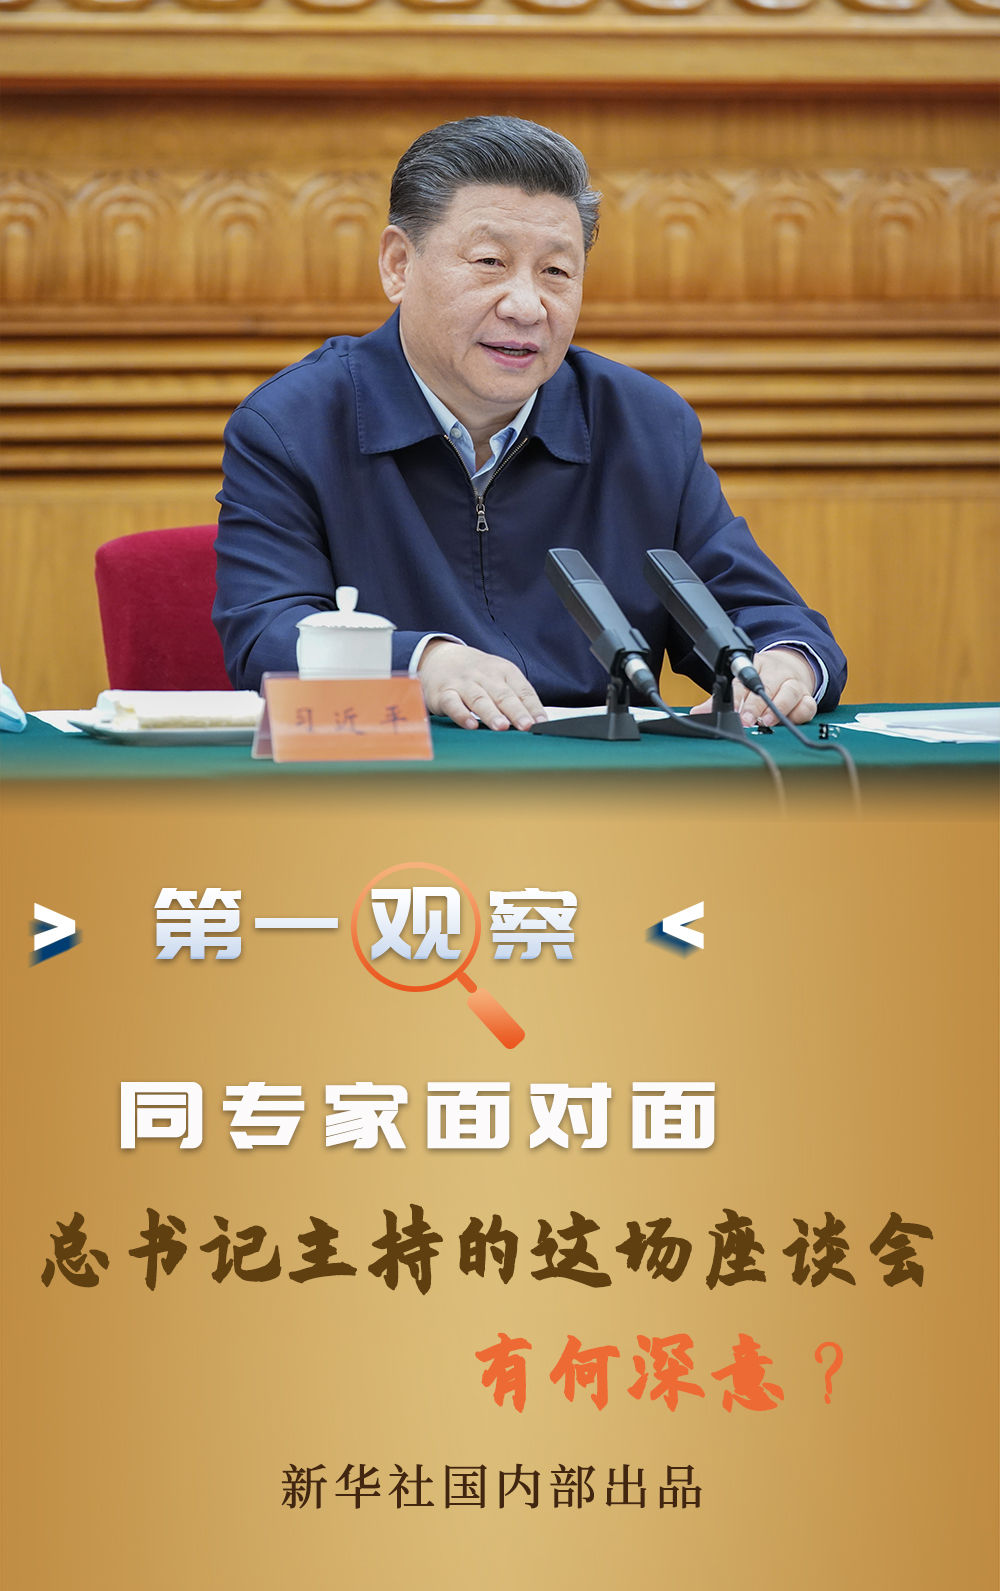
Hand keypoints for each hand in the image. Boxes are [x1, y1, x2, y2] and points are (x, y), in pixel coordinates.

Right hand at [417, 641, 546, 730]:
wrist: (440, 658)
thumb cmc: (477, 674)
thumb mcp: (500, 678)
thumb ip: (517, 698)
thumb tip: (537, 722)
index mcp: (504, 671)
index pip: (523, 690)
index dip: (533, 707)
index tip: (542, 723)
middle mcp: (485, 676)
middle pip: (503, 695)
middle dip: (516, 711)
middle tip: (526, 726)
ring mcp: (464, 684)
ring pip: (479, 699)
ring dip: (491, 713)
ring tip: (502, 727)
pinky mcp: (444, 693)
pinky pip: (453, 703)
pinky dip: (462, 714)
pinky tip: (471, 725)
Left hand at [691, 648, 817, 727]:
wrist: (791, 667)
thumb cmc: (761, 679)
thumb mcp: (741, 684)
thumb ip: (721, 699)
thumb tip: (698, 713)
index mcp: (756, 666)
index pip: (744, 681)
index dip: (739, 697)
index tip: (734, 711)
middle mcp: (776, 673)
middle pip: (767, 686)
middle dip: (756, 705)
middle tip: (748, 720)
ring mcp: (793, 684)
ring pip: (790, 692)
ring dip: (779, 709)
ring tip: (766, 722)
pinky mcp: (807, 697)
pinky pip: (808, 705)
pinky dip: (799, 714)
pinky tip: (789, 722)